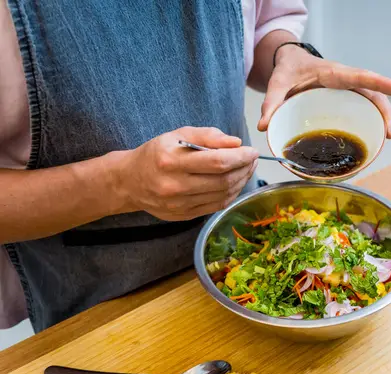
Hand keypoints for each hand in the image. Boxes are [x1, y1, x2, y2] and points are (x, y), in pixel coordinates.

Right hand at [116, 127, 258, 220]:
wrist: (131, 182)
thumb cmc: (156, 154)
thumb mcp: (177, 135)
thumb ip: (207, 136)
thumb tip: (236, 142)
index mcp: (171, 161)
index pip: (217, 162)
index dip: (240, 157)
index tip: (252, 151)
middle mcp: (174, 185)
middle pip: (223, 180)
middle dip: (244, 169)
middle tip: (253, 159)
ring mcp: (179, 204)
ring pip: (222, 195)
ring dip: (241, 181)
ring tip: (247, 169)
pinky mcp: (184, 215)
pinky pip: (216, 205)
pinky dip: (231, 194)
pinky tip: (236, 183)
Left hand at [257, 46, 390, 138]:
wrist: (290, 62)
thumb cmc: (288, 69)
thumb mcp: (278, 82)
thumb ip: (271, 102)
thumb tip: (264, 126)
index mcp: (332, 73)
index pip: (360, 77)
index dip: (380, 83)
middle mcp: (345, 80)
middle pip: (372, 93)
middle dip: (385, 111)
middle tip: (389, 133)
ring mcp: (347, 90)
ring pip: (372, 101)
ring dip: (382, 118)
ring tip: (386, 137)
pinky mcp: (345, 98)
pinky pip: (363, 107)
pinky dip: (371, 120)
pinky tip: (372, 137)